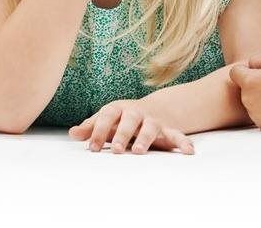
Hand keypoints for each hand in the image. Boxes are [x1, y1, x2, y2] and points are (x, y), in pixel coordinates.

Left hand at [69, 99, 193, 154]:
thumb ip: (91, 127)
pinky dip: (183, 142)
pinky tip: (189, 151)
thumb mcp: (108, 119)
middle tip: (114, 150)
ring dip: (145, 138)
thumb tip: (72, 134)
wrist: (155, 108)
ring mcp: (153, 120)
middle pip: (129, 120)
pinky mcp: (168, 130)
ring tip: (138, 151)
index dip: (98, 130)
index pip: (107, 116)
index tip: (91, 147)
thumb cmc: (124, 118)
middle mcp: (136, 113)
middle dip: (122, 134)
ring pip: (150, 127)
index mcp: (119, 109)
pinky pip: (177, 135)